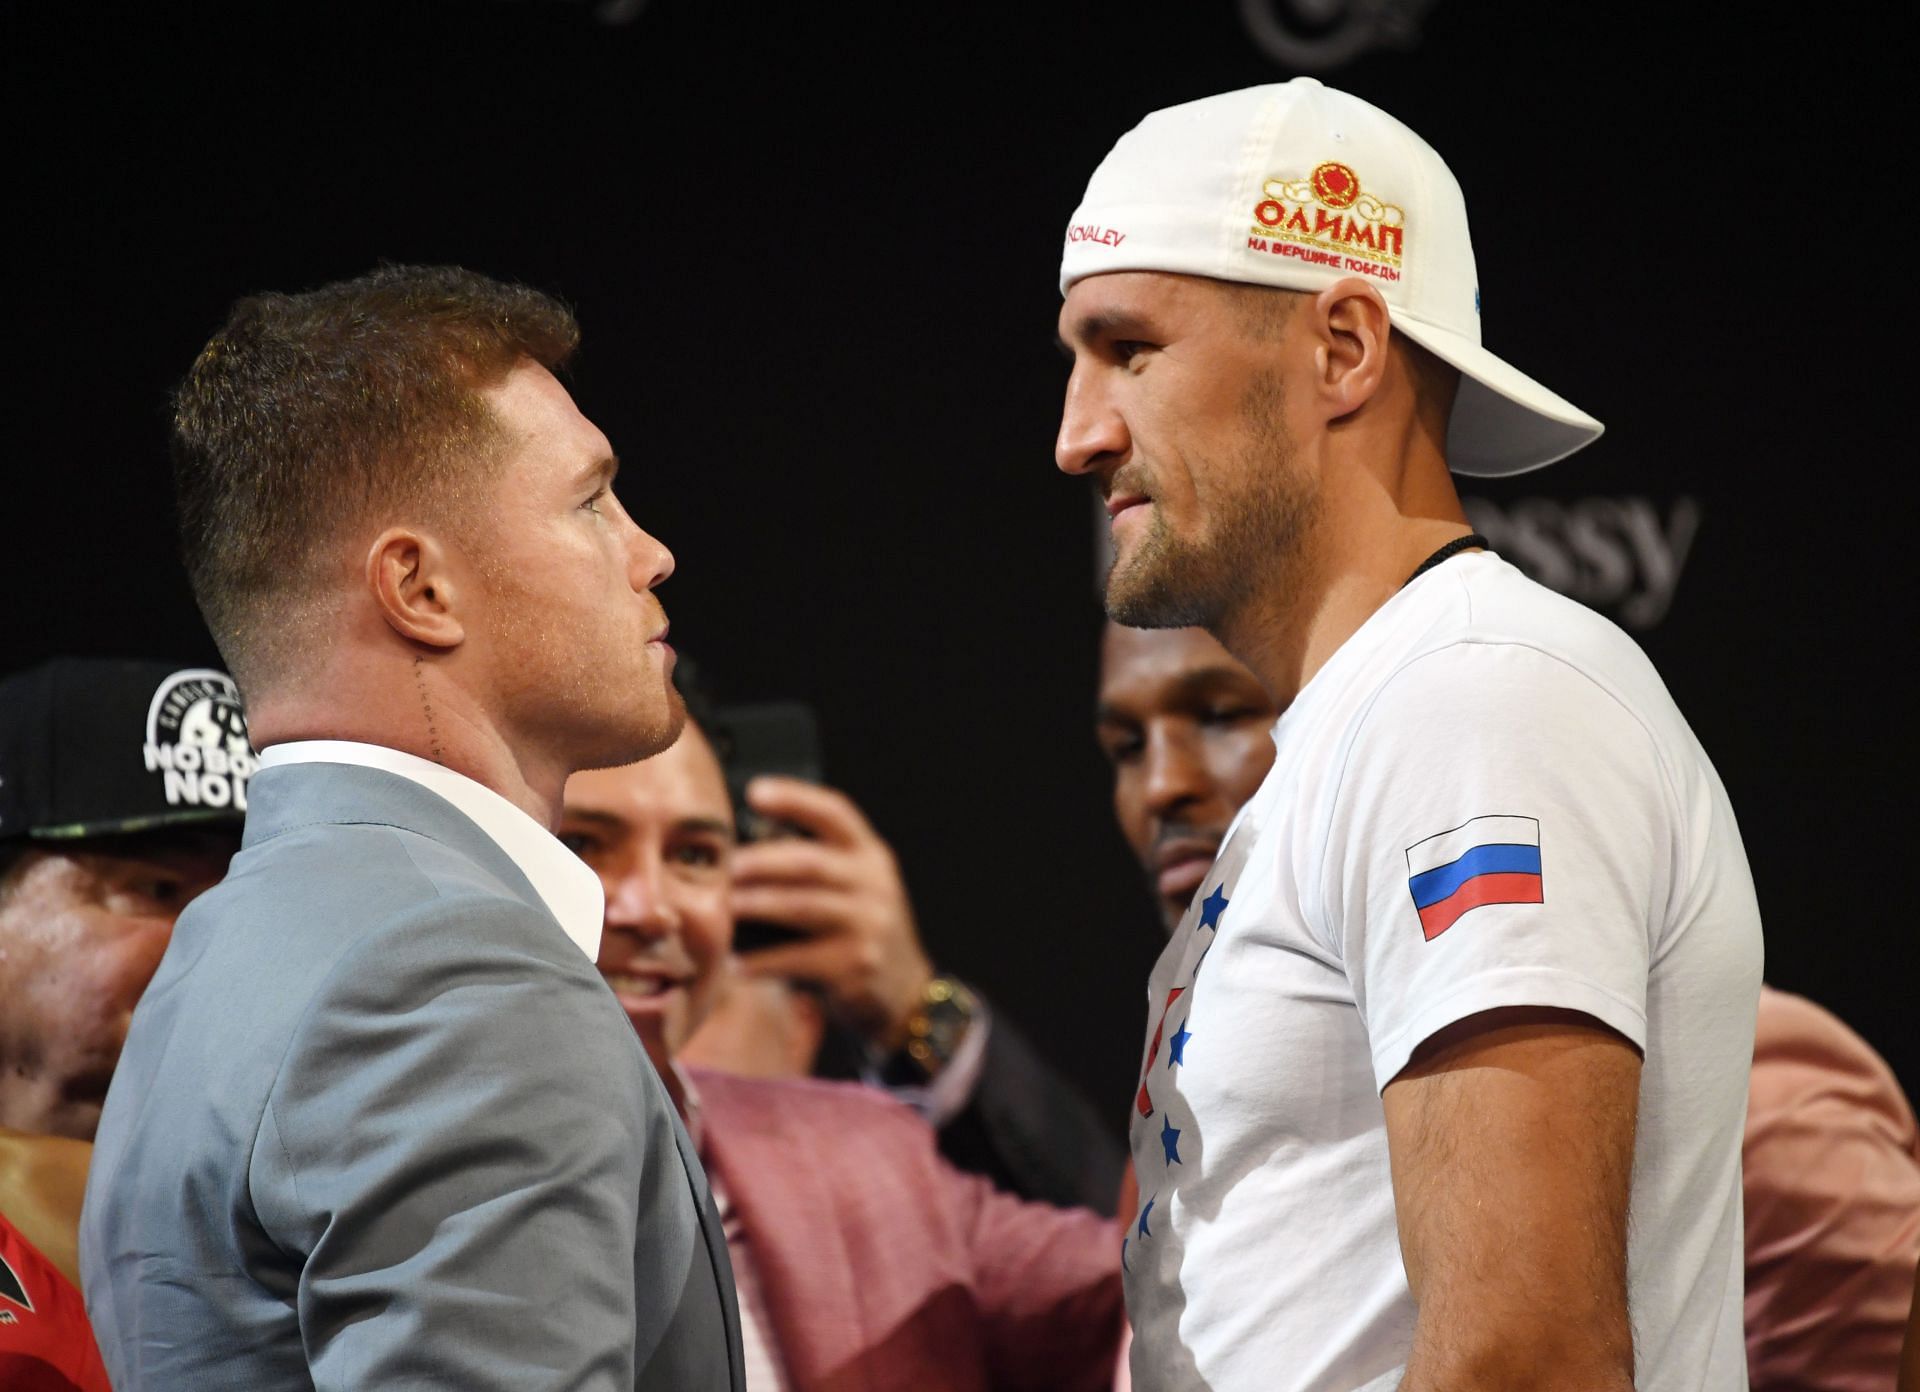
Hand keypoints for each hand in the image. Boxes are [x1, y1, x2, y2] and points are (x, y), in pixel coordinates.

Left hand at [729, 776, 934, 1051]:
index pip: (836, 813)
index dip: (796, 798)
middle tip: (727, 865)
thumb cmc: (862, 931)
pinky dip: (763, 962)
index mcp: (870, 855)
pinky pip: (799, 959)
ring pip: (802, 907)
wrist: (906, 991)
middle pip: (811, 861)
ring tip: (727, 907)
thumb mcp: (857, 887)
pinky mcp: (857, 964)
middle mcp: (874, 884)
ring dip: (758, 906)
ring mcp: (869, 924)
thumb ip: (819, 865)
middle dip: (763, 861)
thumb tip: (746, 852)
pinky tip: (737, 963)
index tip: (756, 791)